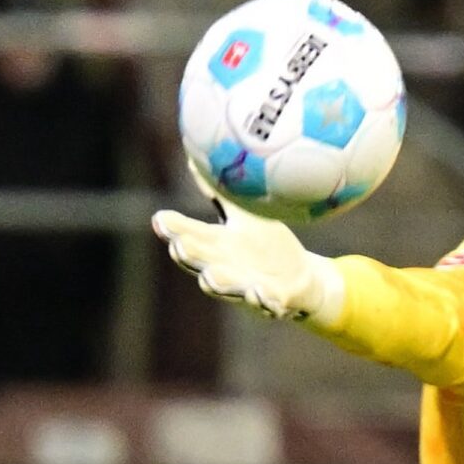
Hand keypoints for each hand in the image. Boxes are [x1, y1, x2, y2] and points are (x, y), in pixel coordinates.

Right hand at [151, 181, 343, 325]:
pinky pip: (265, 303)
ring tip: (212, 276)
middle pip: (199, 262)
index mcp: (216, 245)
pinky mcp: (271, 302)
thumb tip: (198, 159)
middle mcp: (224, 268)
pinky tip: (260, 293)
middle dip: (189, 255)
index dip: (173, 229)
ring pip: (226, 287)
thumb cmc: (267, 246)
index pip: (188, 235)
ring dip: (219, 282)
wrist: (303, 280)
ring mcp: (245, 287)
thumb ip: (222, 193)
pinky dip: (262, 300)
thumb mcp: (245, 216)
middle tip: (181, 245)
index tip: (160, 219)